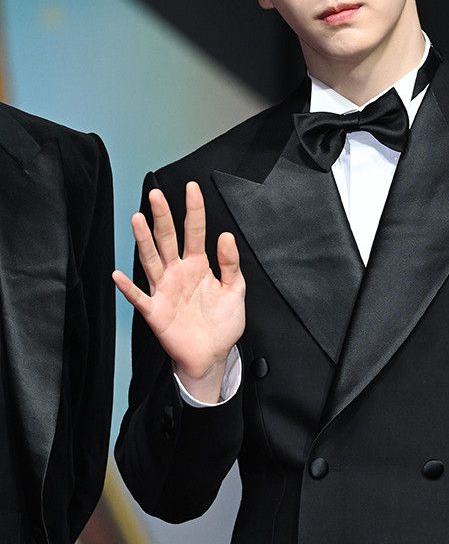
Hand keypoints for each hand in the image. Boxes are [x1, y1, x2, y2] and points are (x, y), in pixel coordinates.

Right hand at [113, 182, 245, 401]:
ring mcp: (164, 290)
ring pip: (151, 260)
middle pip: (168, 239)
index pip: (195, 232)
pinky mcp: (156, 312)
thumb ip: (231, 264)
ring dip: (143, 241)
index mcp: (198, 265)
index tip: (192, 187)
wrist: (211, 355)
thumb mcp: (235, 291)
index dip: (194, 210)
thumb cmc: (222, 324)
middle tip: (156, 195)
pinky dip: (128, 287)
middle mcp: (178, 272)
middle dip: (162, 217)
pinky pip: (139, 297)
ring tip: (137, 219)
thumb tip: (226, 236)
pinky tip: (118, 274)